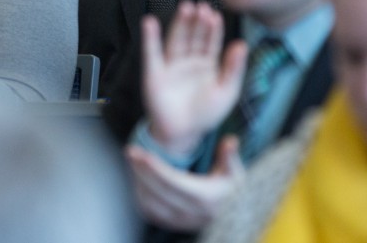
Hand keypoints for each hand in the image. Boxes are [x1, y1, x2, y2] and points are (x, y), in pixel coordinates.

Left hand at [125, 135, 244, 230]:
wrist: (233, 215)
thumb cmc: (232, 189)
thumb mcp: (235, 173)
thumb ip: (229, 156)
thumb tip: (231, 140)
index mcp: (206, 199)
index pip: (174, 182)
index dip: (155, 168)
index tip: (141, 153)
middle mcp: (192, 214)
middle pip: (159, 192)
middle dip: (142, 171)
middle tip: (131, 152)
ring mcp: (181, 222)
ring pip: (151, 204)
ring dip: (139, 182)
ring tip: (134, 161)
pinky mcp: (173, 225)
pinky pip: (151, 212)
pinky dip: (142, 195)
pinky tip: (138, 177)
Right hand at [141, 1, 247, 155]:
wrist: (183, 134)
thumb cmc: (206, 114)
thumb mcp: (227, 91)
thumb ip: (234, 68)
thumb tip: (241, 44)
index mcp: (208, 64)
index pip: (211, 41)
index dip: (213, 28)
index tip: (214, 14)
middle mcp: (189, 61)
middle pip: (194, 36)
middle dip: (197, 21)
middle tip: (200, 7)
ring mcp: (172, 65)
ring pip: (176, 39)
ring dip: (179, 23)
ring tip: (185, 7)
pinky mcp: (155, 72)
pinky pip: (152, 52)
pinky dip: (150, 37)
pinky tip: (150, 22)